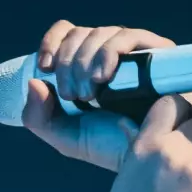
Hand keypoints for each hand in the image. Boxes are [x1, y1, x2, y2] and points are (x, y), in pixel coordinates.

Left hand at [20, 21, 191, 171]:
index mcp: (87, 66)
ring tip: (88, 95)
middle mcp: (110, 54)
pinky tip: (103, 77)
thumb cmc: (110, 147)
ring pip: (101, 33)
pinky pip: (129, 36)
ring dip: (86, 61)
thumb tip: (34, 82)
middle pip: (81, 33)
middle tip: (72, 95)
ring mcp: (134, 52)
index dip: (53, 42)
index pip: (67, 33)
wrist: (147, 158)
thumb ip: (39, 118)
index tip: (45, 67)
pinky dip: (109, 53)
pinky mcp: (158, 53)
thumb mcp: (65, 136)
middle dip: (69, 62)